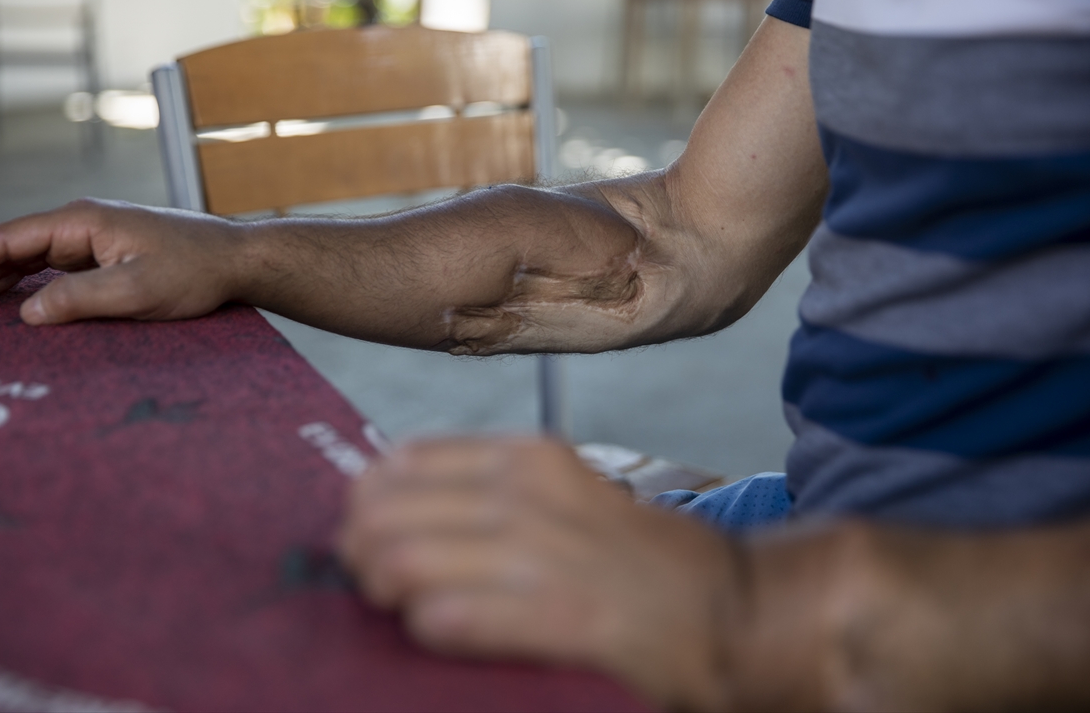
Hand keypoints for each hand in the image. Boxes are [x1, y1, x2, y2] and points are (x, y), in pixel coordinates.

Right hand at [0, 199, 248, 324]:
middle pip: (11, 246)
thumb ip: (79, 300)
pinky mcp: (109, 254)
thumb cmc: (196, 271)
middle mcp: (84, 223)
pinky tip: (8, 298)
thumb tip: (27, 312)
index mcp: (83, 222)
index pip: (8, 240)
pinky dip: (25, 280)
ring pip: (30, 256)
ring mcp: (96, 238)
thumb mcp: (137, 291)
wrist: (239, 260)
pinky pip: (54, 266)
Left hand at [337, 436, 743, 709]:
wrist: (727, 607)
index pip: (397, 464)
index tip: (370, 537)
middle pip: (384, 514)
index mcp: (523, 456)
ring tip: (408, 611)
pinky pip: (449, 618)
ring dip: (388, 595)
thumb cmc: (629, 559)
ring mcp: (542, 551)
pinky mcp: (561, 615)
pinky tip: (443, 632)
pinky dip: (430, 629)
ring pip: (402, 562)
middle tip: (377, 585)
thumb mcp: (558, 496)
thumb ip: (485, 495)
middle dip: (362, 555)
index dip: (365, 506)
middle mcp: (526, 491)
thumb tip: (386, 511)